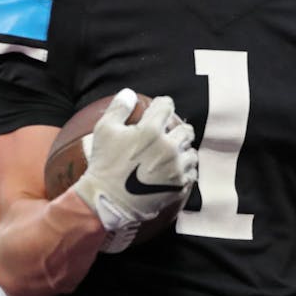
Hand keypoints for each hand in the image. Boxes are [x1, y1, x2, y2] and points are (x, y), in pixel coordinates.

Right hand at [72, 89, 197, 234]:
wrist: (108, 201)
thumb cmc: (104, 164)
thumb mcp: (104, 130)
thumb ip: (118, 108)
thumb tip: (130, 93)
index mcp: (151, 130)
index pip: (166, 106)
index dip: (162, 105)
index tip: (158, 109)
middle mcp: (168, 147)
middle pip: (185, 129)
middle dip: (176, 128)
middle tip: (167, 134)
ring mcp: (176, 167)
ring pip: (191, 152)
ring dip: (183, 150)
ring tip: (172, 154)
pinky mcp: (179, 185)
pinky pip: (191, 172)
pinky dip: (185, 169)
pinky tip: (174, 170)